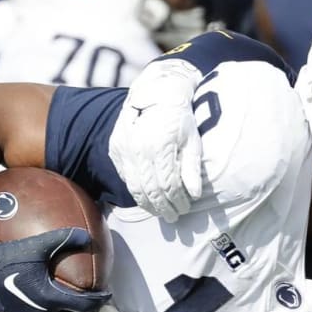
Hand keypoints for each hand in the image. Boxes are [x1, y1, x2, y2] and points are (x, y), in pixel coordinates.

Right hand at [0, 227, 110, 311]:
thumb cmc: (7, 256)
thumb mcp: (37, 245)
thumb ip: (64, 239)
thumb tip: (88, 235)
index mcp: (49, 300)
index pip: (84, 306)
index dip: (99, 301)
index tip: (107, 294)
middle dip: (87, 311)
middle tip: (94, 301)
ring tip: (73, 303)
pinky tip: (48, 304)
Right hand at [108, 59, 204, 221]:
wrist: (155, 94)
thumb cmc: (180, 119)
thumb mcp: (192, 140)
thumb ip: (191, 168)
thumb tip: (195, 194)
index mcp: (160, 147)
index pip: (168, 185)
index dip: (177, 201)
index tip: (185, 209)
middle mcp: (139, 149)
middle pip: (150, 189)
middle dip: (163, 207)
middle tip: (173, 217)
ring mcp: (124, 149)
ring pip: (135, 186)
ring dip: (148, 203)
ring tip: (160, 212)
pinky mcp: (116, 149)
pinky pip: (125, 176)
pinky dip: (136, 190)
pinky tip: (146, 197)